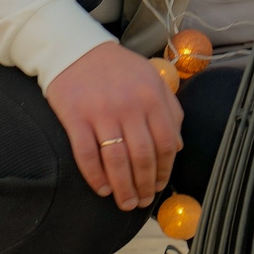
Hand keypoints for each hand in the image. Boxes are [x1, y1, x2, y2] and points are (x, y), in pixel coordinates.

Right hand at [45, 41, 182, 210]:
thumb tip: (177, 146)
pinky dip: (95, 177)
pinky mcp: (75, 118)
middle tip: (143, 202)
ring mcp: (101, 113)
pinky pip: (86, 155)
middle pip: (143, 157)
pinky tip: (101, 189)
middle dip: (145, 185)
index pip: (166, 144)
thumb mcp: (151, 80)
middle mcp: (129, 107)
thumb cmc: (118, 68)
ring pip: (117, 161)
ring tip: (126, 203)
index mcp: (152, 98)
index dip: (165, 170)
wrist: (76, 50)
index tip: (160, 186)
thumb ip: (170, 110)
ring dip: (123, 188)